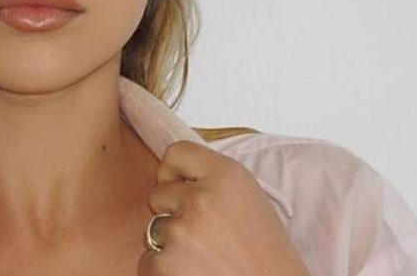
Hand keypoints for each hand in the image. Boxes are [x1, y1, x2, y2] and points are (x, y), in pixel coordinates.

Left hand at [137, 140, 309, 275]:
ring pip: (152, 229)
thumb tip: (178, 176)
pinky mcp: (164, 263)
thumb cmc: (268, 258)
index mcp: (228, 175)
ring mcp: (181, 231)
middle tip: (203, 237)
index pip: (177, 152)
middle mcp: (202, 198)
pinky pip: (148, 260)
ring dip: (169, 246)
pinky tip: (193, 274)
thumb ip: (214, 182)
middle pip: (159, 194)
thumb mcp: (250, 201)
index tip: (179, 186)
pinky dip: (164, 271)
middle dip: (172, 214)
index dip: (174, 172)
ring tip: (203, 259)